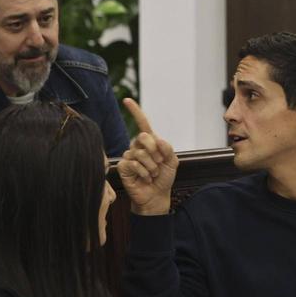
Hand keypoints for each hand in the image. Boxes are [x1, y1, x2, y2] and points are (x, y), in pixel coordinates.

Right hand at [117, 98, 177, 215]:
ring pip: (140, 153)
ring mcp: (129, 156)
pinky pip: (134, 163)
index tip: (126, 100)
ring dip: (151, 166)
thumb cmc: (163, 178)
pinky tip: (145, 178)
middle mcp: (137, 147)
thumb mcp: (172, 162)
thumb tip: (157, 139)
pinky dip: (144, 172)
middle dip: (155, 151)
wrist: (157, 196)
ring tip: (152, 174)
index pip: (142, 124)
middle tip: (159, 163)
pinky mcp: (123, 167)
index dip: (135, 111)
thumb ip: (167, 149)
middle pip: (143, 137)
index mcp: (150, 142)